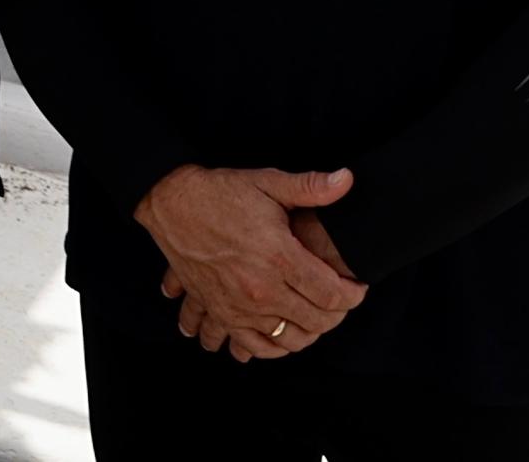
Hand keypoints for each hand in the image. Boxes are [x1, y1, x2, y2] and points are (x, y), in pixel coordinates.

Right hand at [141, 163, 363, 357]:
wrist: (171, 204)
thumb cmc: (220, 193)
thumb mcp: (267, 182)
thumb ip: (310, 187)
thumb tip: (347, 180)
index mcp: (278, 257)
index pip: (332, 294)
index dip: (353, 295)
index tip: (356, 287)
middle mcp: (260, 289)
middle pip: (316, 322)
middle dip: (336, 315)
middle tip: (339, 302)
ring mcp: (239, 306)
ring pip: (288, 340)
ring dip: (308, 334)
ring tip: (314, 318)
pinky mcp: (221, 313)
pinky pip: (253, 347)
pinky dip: (272, 349)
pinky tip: (281, 336)